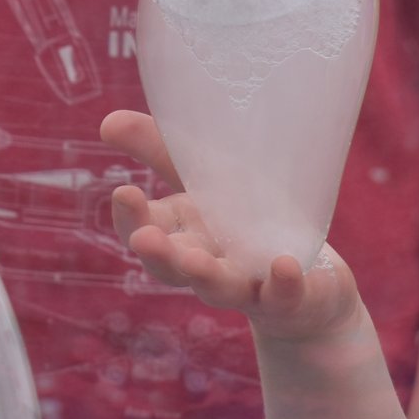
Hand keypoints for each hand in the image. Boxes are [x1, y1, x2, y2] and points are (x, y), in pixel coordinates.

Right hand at [102, 110, 366, 341]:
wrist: (310, 284)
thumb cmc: (246, 225)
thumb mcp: (207, 183)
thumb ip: (163, 153)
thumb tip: (108, 122)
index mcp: (184, 235)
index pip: (145, 232)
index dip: (132, 218)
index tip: (124, 192)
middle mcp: (208, 265)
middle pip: (174, 267)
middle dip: (160, 255)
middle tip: (145, 240)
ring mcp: (248, 284)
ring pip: (220, 287)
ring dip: (206, 276)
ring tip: (196, 263)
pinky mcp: (289, 297)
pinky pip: (284, 294)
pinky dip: (283, 284)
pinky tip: (283, 266)